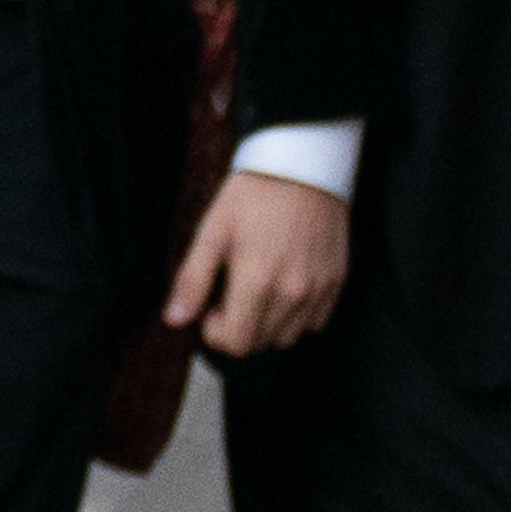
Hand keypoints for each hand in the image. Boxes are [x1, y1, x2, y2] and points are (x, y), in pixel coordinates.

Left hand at [168, 168, 351, 356]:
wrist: (302, 168)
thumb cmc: (252, 196)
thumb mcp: (212, 231)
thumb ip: (192, 280)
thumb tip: (174, 320)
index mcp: (257, 283)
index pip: (236, 343)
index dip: (215, 333)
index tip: (210, 307)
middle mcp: (292, 294)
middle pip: (260, 343)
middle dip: (238, 328)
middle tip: (229, 294)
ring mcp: (318, 291)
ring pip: (289, 337)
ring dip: (266, 325)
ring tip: (255, 290)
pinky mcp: (337, 283)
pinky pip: (315, 322)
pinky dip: (295, 316)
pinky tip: (281, 286)